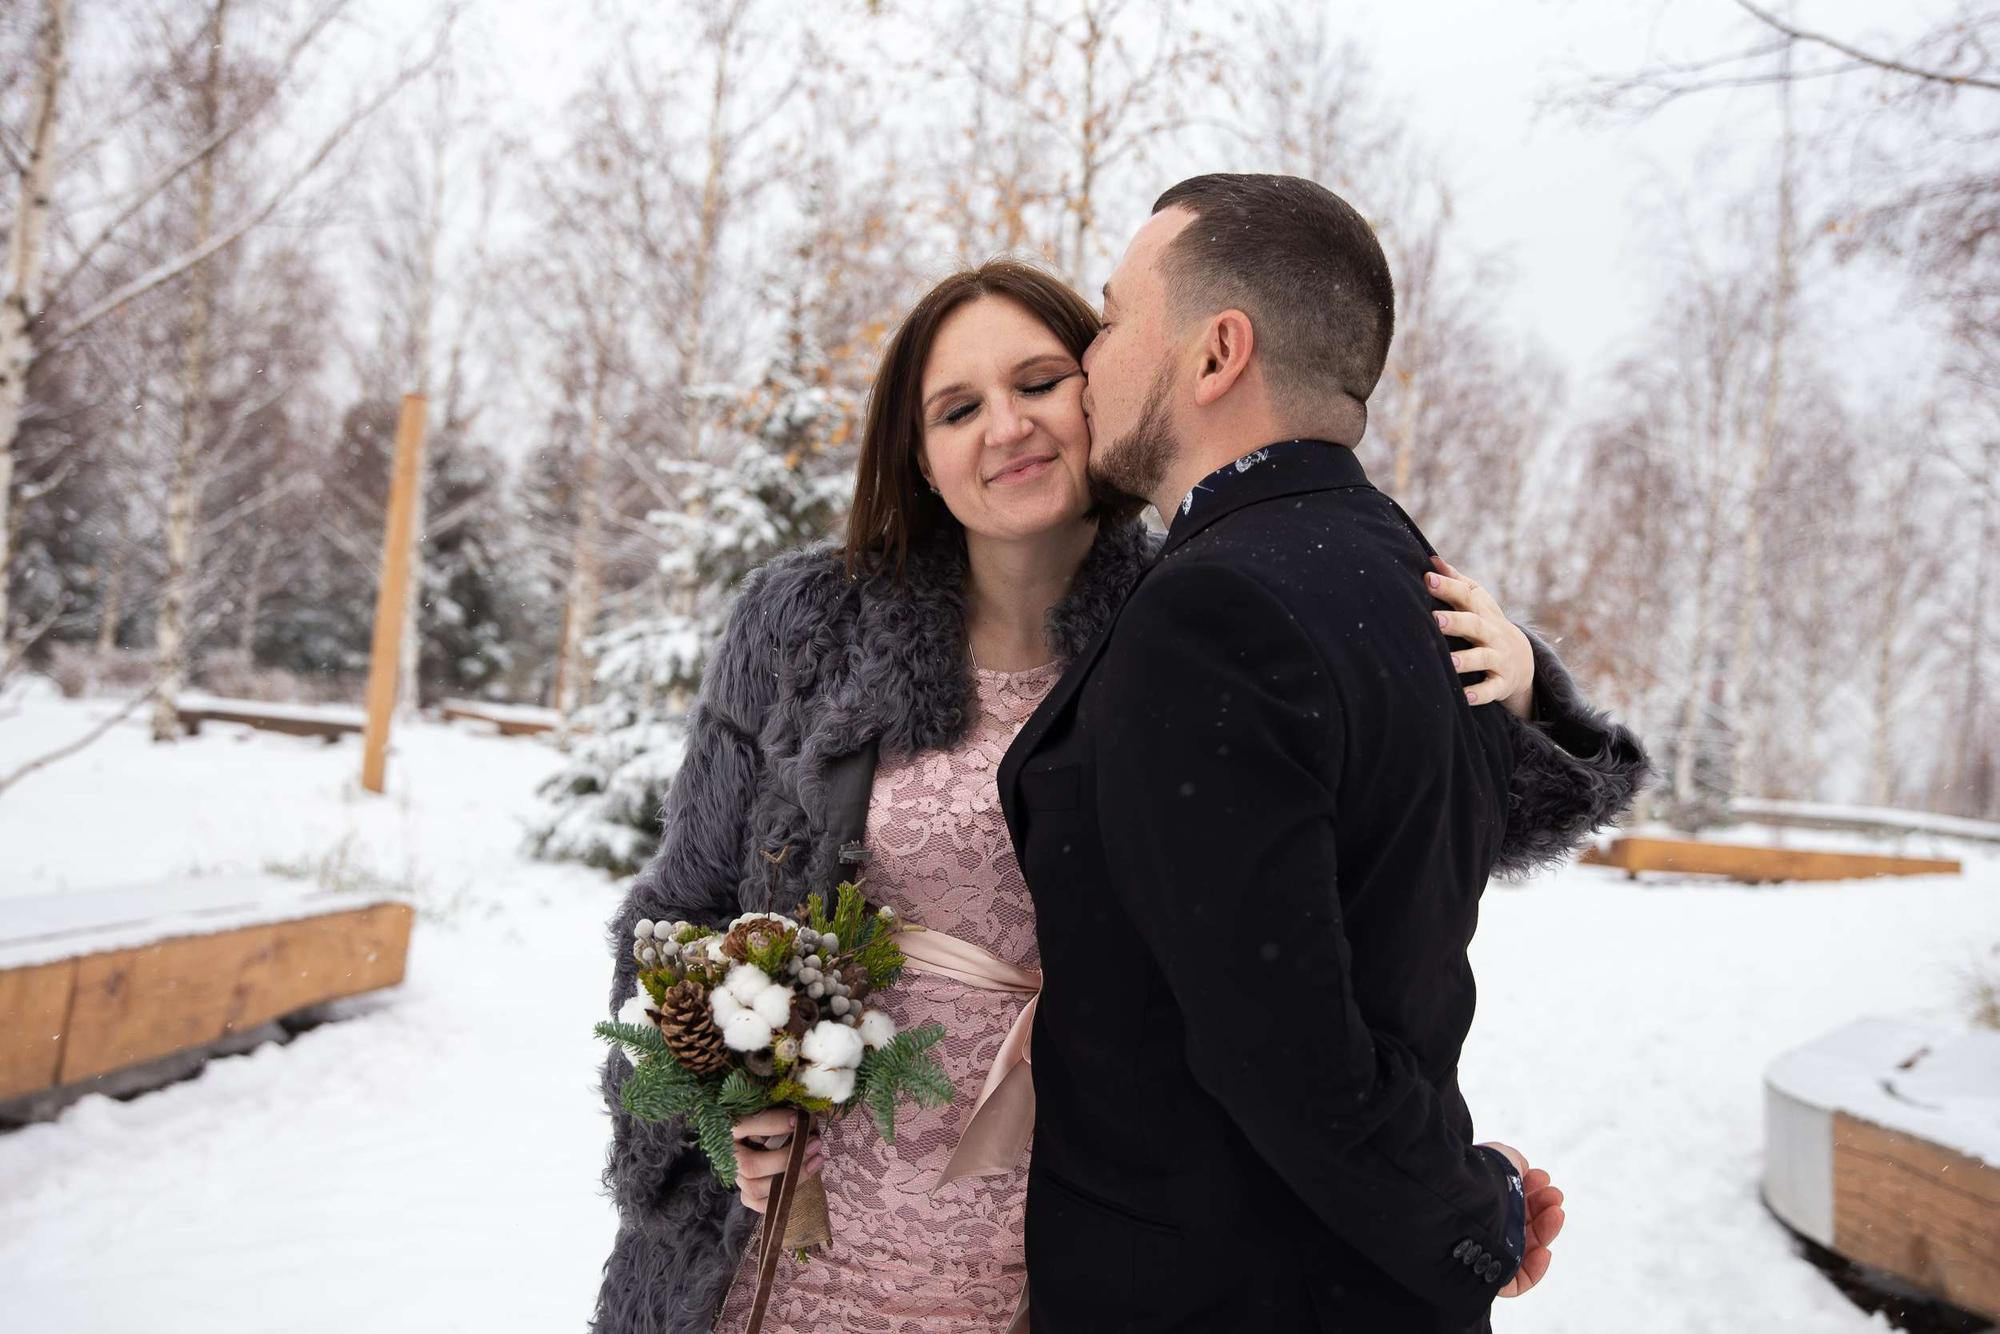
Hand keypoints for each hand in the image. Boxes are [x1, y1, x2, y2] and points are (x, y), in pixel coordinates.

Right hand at [731, 1108, 824, 1214]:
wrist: (760, 1134)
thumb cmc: (770, 1113)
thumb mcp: (773, 1104)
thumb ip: (785, 1106)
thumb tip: (808, 1113)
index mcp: (729, 1127)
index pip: (746, 1125)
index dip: (774, 1123)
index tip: (798, 1118)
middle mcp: (728, 1155)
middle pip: (750, 1166)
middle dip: (786, 1158)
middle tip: (815, 1142)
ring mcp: (736, 1176)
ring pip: (755, 1188)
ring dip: (791, 1177)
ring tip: (817, 1159)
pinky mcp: (746, 1193)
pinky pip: (760, 1204)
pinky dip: (782, 1196)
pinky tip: (805, 1178)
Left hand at [1426, 556, 1534, 718]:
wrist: (1522, 661)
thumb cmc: (1487, 625)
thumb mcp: (1478, 603)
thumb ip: (1456, 581)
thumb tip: (1432, 559)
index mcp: (1483, 612)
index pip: (1467, 596)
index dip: (1448, 587)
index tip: (1427, 578)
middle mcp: (1492, 634)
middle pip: (1475, 625)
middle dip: (1457, 622)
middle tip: (1435, 620)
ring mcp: (1499, 659)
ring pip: (1483, 659)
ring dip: (1466, 660)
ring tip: (1448, 662)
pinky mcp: (1502, 683)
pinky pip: (1492, 690)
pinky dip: (1480, 694)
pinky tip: (1465, 698)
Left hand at [1478, 1141, 1565, 1298]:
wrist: (1452, 1202)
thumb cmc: (1472, 1180)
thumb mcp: (1496, 1159)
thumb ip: (1513, 1162)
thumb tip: (1524, 1169)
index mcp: (1483, 1203)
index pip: (1511, 1202)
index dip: (1532, 1190)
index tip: (1543, 1177)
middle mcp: (1485, 1227)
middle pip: (1523, 1224)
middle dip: (1543, 1207)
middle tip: (1554, 1194)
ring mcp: (1489, 1251)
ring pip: (1527, 1249)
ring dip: (1547, 1230)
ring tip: (1556, 1212)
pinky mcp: (1491, 1278)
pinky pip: (1518, 1281)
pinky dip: (1536, 1269)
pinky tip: (1544, 1250)